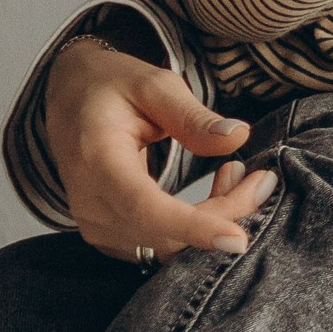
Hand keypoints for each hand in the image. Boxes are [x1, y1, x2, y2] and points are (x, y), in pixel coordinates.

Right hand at [46, 33, 273, 261]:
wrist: (70, 98)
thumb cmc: (111, 86)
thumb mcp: (153, 84)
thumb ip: (193, 115)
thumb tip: (238, 137)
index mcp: (96, 160)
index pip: (144, 208)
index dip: (193, 228)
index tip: (238, 239)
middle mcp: (89, 202)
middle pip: (166, 234)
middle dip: (224, 214)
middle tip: (262, 179)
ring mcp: (95, 224)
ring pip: (168, 247)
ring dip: (213, 220)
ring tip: (234, 174)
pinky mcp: (108, 234)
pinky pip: (159, 246)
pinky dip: (195, 229)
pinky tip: (214, 195)